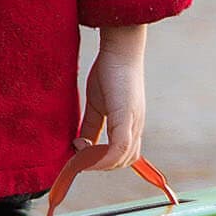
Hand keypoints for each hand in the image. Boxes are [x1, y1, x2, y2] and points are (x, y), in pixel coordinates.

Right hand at [79, 25, 147, 170]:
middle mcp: (135, 126)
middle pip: (126, 160)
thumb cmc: (110, 72)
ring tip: (81, 153)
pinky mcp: (126, 118)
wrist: (119, 50)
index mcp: (130, 124)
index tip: (83, 154)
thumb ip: (92, 126)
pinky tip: (86, 154)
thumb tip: (81, 144)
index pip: (124, 154)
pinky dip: (104, 158)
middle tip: (80, 155)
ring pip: (124, 158)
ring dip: (101, 163)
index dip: (104, 160)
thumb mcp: (97, 105)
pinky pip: (118, 148)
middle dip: (102, 165)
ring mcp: (133, 123)